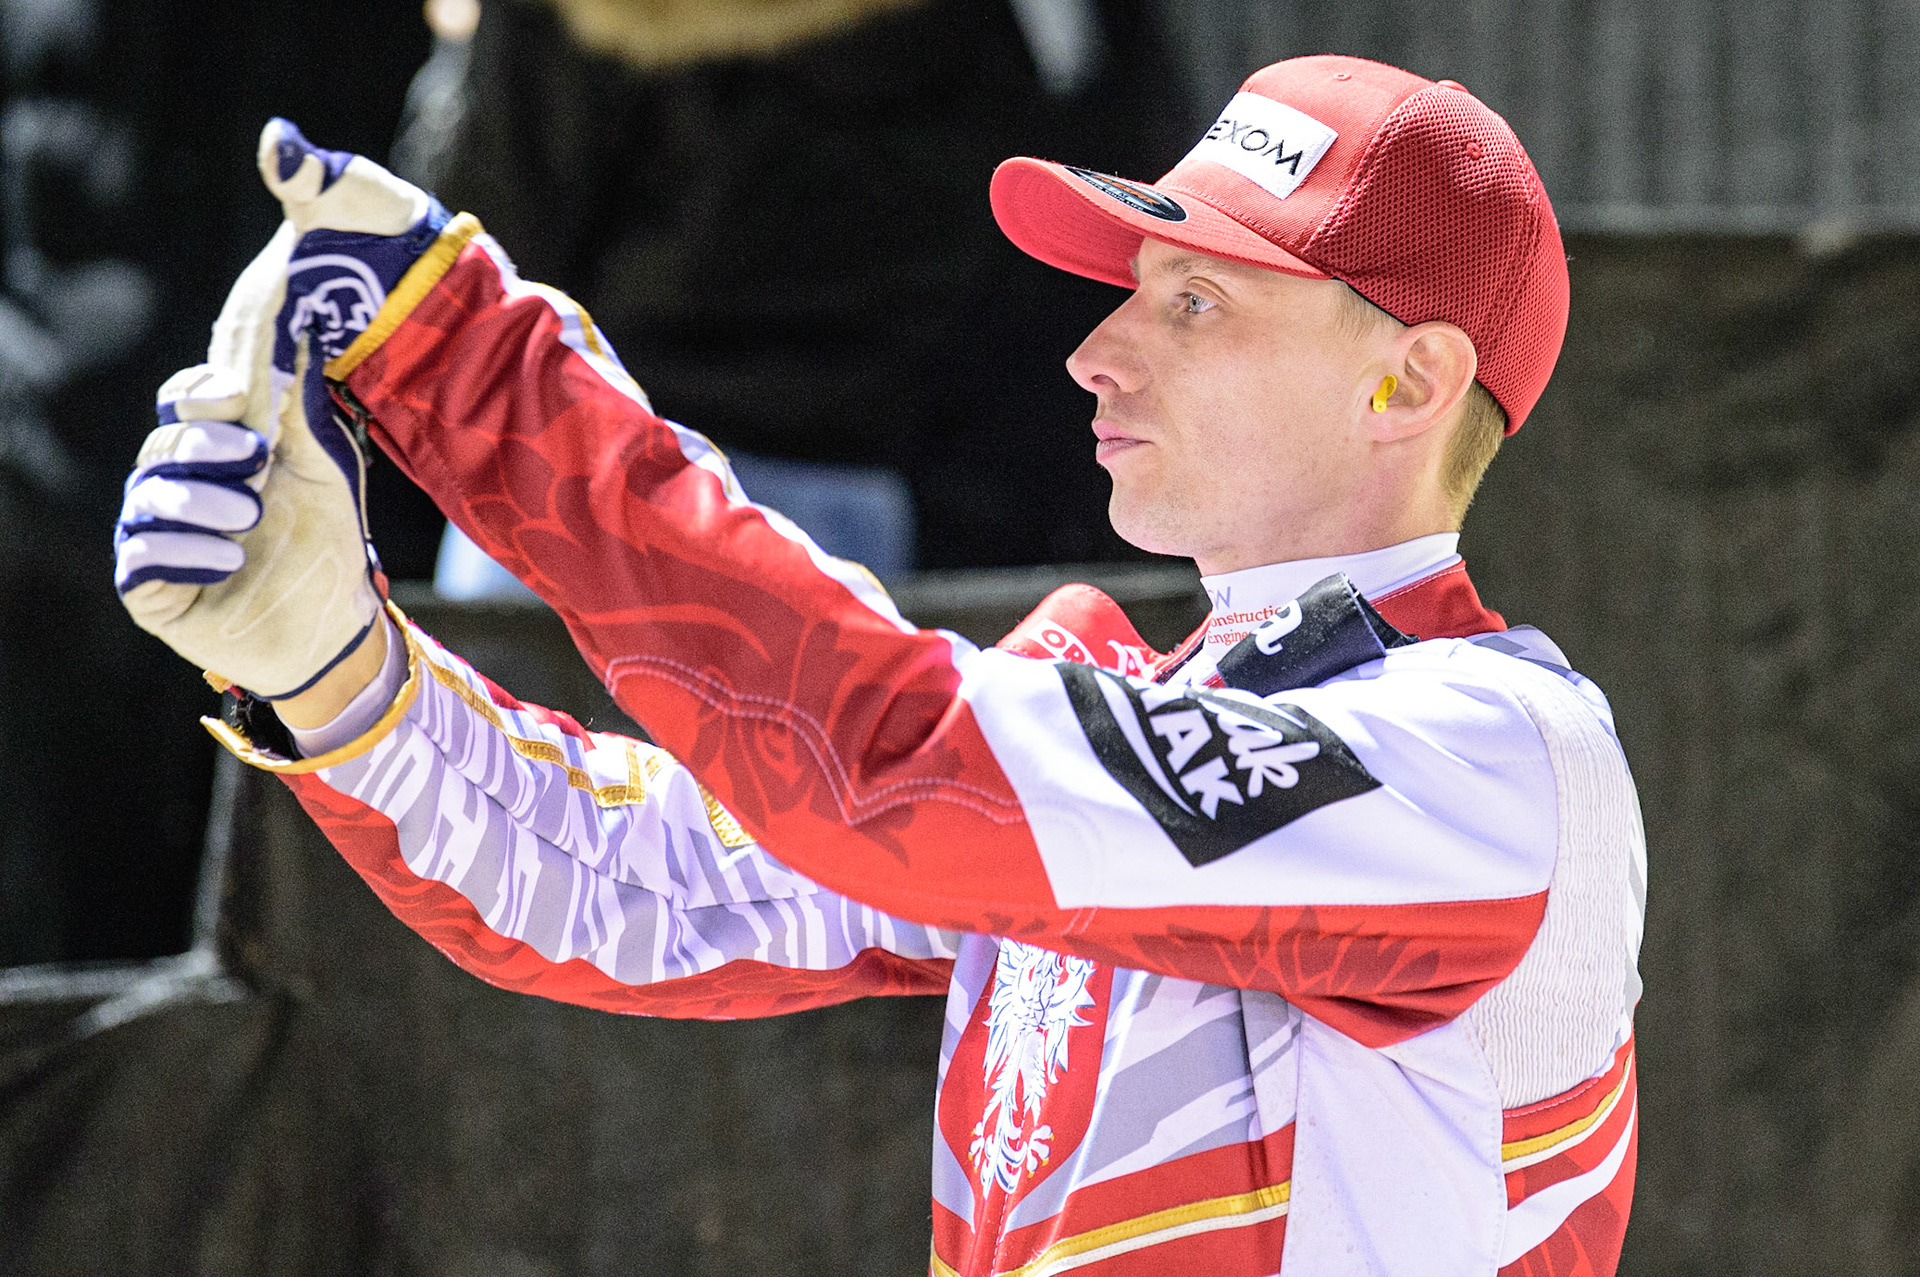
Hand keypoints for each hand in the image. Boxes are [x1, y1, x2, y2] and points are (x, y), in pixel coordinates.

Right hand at [114, 119, 447, 699]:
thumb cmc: (327, 547)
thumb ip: (298, 411)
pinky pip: (141, 558)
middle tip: (256, 458)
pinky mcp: (152, 591)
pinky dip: (185, 552)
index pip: (183, 404)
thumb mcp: (322, 470)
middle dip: (206, 447)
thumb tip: (296, 329)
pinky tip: (228, 560)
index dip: (199, 394)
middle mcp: (178, 491)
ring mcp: (159, 540)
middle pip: (163, 445)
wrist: (336, 628)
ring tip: (251, 514)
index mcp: (217, 455)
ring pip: (148, 497)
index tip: (233, 393)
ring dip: (201, 500)